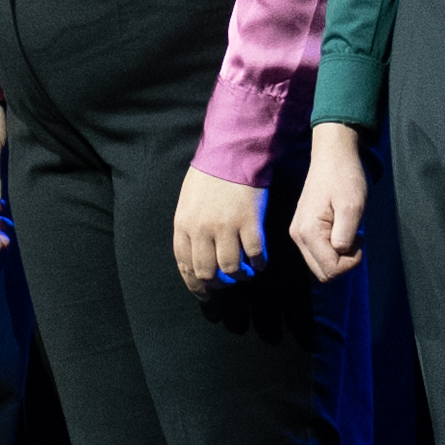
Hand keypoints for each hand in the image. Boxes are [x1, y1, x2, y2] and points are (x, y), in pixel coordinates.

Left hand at [171, 172, 270, 292]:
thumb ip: (189, 227)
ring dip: (239, 277)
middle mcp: (202, 229)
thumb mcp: (188, 200)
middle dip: (216, 285)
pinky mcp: (249, 223)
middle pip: (207, 272)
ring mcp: (226, 227)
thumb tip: (195, 254)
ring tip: (245, 274)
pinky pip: (254, 255)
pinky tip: (260, 263)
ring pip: (231, 269)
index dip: (195, 284)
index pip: (185, 264)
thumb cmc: (209, 174)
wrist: (233, 152)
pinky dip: (258, 264)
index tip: (205, 292)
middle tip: (225, 286)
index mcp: (184, 224)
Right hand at [291, 124, 374, 282]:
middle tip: (355, 237)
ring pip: (321, 265)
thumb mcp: (352, 206)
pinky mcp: (303, 230)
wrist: (333, 156)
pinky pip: (319, 253)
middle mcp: (298, 237)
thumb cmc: (345, 177)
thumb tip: (341, 253)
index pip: (330, 270)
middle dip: (344, 262)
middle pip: (323, 273)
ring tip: (349, 231)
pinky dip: (334, 249)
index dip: (351, 262)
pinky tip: (342, 229)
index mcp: (308, 232)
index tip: (360, 240)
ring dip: (340, 256)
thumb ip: (345, 236)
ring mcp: (299, 234)